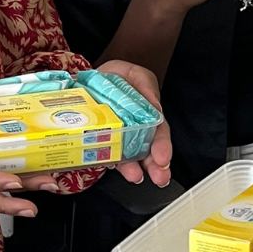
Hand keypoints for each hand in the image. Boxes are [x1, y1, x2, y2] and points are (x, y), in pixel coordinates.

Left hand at [96, 59, 172, 187]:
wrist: (89, 80)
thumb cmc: (117, 78)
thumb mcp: (136, 75)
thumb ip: (146, 86)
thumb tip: (155, 106)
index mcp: (148, 115)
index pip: (159, 132)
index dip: (163, 145)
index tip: (163, 157)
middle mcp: (136, 130)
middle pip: (149, 150)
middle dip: (156, 166)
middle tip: (159, 176)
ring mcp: (119, 138)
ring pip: (130, 157)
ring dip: (134, 169)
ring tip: (136, 176)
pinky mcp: (102, 142)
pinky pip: (107, 154)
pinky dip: (111, 162)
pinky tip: (115, 167)